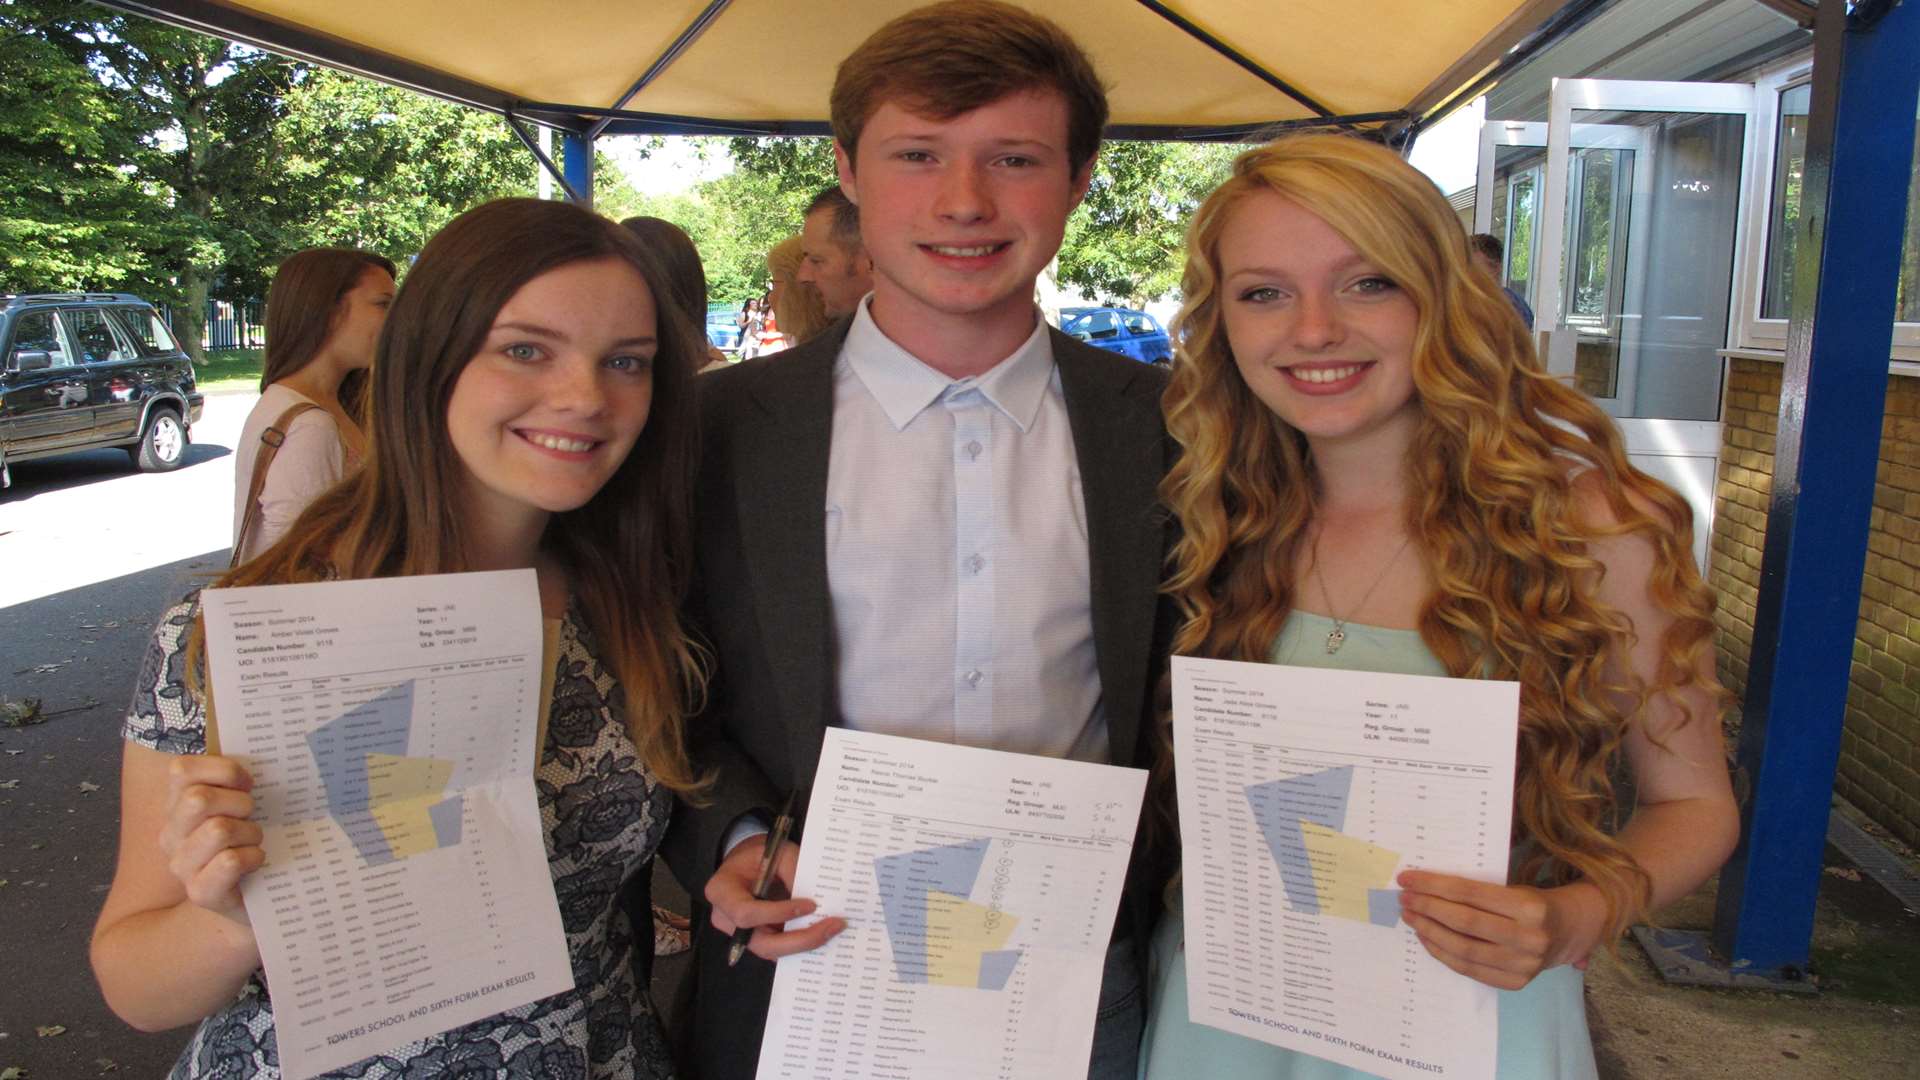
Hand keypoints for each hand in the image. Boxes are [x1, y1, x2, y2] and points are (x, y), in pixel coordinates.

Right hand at [157, 755, 263, 922]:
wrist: (255, 897)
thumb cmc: (249, 840)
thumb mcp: (241, 804)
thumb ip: (237, 777)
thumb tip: (263, 737)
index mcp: (176, 806)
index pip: (182, 770)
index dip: (223, 771)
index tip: (247, 783)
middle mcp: (171, 834)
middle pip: (198, 799)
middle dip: (239, 803)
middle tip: (252, 816)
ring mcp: (181, 865)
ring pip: (218, 829)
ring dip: (250, 833)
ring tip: (254, 841)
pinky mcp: (200, 892)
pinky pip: (229, 861)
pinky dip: (253, 857)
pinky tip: (257, 861)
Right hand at [704, 837, 844, 961]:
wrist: (749, 864)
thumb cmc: (759, 855)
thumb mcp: (776, 852)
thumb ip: (792, 870)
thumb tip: (815, 898)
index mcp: (721, 893)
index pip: (746, 913)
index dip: (778, 913)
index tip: (810, 905)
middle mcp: (726, 920)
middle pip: (762, 944)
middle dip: (800, 940)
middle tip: (832, 927)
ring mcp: (741, 935)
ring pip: (774, 951)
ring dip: (805, 943)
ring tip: (833, 928)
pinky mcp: (758, 940)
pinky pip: (780, 949)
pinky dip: (802, 943)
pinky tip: (824, 933)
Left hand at [1396, 870, 1606, 990]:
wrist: (1570, 931)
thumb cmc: (1533, 903)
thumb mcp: (1513, 888)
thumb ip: (1477, 893)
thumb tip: (1425, 887)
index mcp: (1528, 906)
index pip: (1470, 893)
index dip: (1434, 885)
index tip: (1407, 878)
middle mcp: (1528, 937)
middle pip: (1464, 922)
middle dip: (1427, 908)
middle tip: (1405, 898)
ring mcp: (1523, 965)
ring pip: (1463, 949)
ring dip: (1429, 932)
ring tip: (1411, 917)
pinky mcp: (1515, 983)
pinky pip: (1469, 969)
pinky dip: (1442, 953)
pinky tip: (1427, 938)